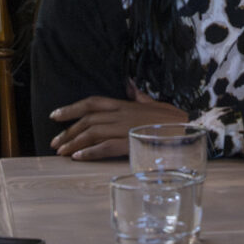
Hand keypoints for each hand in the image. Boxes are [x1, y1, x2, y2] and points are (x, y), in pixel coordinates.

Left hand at [49, 87, 188, 159]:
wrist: (189, 129)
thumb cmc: (173, 119)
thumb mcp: (155, 103)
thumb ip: (139, 96)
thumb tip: (129, 85)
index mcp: (125, 104)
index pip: (92, 102)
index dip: (71, 108)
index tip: (54, 115)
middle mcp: (121, 114)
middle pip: (87, 120)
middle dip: (68, 131)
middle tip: (54, 143)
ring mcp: (125, 128)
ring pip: (92, 133)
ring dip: (74, 143)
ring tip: (60, 152)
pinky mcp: (130, 144)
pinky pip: (105, 147)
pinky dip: (90, 152)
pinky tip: (78, 158)